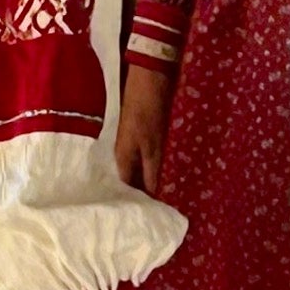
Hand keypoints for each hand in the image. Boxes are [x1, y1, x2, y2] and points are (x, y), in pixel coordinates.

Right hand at [114, 67, 174, 195]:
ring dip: (150, 177)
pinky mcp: (140, 132)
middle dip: (144, 190)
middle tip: (162, 204)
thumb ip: (151, 169)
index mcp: (122, 157)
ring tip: (167, 191)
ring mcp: (130, 141)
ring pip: (139, 166)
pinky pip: (145, 154)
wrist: (148, 77)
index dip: (137, 200)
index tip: (152, 212)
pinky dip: (153, 163)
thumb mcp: (152, 143)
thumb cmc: (148, 110)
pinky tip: (165, 168)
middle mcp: (123, 152)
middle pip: (132, 178)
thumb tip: (152, 195)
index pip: (127, 187)